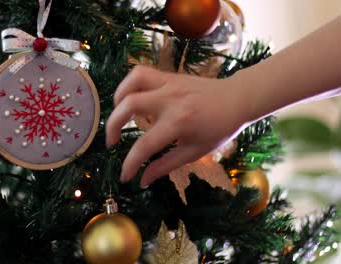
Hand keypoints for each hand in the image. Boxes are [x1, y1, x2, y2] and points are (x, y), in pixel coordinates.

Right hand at [106, 66, 248, 186]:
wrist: (237, 99)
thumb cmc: (219, 129)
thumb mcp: (194, 152)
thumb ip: (165, 165)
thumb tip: (143, 180)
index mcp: (179, 124)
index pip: (144, 146)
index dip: (130, 164)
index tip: (124, 176)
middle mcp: (170, 100)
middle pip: (129, 106)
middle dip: (112, 126)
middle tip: (113, 142)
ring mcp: (168, 84)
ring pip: (132, 83)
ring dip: (118, 100)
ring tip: (118, 115)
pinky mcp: (168, 76)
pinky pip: (141, 73)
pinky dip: (128, 85)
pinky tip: (129, 98)